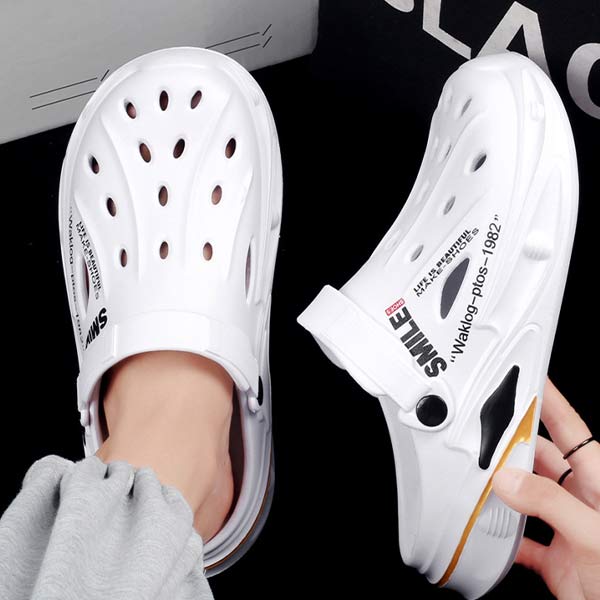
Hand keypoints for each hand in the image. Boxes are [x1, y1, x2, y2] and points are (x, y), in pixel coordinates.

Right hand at [492, 378, 599, 599]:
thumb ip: (550, 502)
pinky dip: (500, 535)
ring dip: (502, 489)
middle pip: (539, 458)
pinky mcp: (554, 558)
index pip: (569, 427)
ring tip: (477, 477)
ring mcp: (566, 527)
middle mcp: (581, 499)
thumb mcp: (594, 534)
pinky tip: (486, 530)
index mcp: (598, 481)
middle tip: (482, 432)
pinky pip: (519, 538)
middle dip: (511, 444)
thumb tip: (507, 479)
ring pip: (525, 494)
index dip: (549, 399)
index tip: (527, 376)